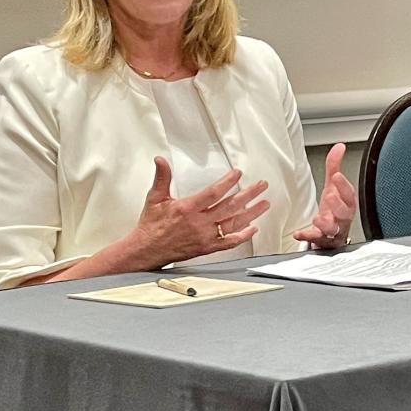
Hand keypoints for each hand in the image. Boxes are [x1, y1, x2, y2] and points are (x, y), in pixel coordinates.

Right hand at [129, 157, 269, 267]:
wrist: (146, 250)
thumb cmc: (151, 225)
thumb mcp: (155, 198)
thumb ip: (162, 177)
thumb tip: (161, 160)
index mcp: (187, 209)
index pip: (213, 193)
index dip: (227, 182)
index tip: (238, 173)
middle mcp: (199, 223)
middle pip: (229, 206)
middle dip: (248, 195)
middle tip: (261, 186)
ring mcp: (205, 237)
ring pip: (233, 223)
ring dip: (251, 213)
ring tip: (264, 204)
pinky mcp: (207, 248)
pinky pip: (229, 242)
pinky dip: (243, 236)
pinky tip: (253, 229)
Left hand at [294, 143, 356, 249]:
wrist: (331, 234)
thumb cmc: (334, 210)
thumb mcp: (334, 186)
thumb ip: (335, 166)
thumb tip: (339, 146)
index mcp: (346, 203)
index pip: (349, 194)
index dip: (344, 186)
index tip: (337, 176)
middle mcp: (342, 217)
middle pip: (345, 212)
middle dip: (338, 204)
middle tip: (330, 195)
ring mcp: (332, 230)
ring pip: (333, 229)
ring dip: (326, 224)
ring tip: (318, 218)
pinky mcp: (322, 240)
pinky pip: (316, 240)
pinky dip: (308, 237)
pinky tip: (299, 233)